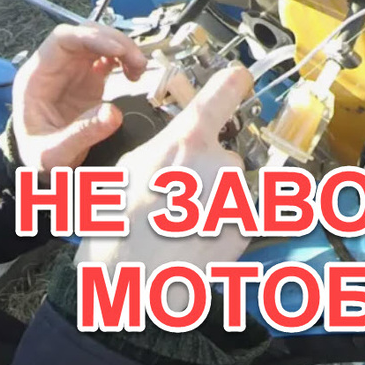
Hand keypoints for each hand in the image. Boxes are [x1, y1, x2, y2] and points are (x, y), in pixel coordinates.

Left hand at [11, 23, 147, 174]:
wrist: (40, 164)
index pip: (63, 40)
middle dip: (115, 41)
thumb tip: (113, 113)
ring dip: (123, 48)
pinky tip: (133, 73)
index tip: (119, 50)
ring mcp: (71, 71)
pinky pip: (106, 56)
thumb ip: (82, 134)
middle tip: (139, 62)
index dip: (91, 37)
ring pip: (98, 42)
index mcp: (37, 76)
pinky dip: (123, 59)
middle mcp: (54, 67)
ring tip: (139, 69)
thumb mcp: (55, 153)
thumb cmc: (40, 156)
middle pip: (84, 34)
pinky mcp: (87, 79)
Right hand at [76, 65, 253, 276]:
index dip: (233, 82)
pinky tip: (194, 238)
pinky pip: (237, 214)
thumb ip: (164, 146)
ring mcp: (238, 197)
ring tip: (180, 223)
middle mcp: (222, 163)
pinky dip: (222, 223)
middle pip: (223, 152)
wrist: (131, 284)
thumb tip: (178, 142)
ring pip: (229, 186)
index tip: (239, 79)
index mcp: (189, 140)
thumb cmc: (118, 230)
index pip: (226, 90)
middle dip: (206, 169)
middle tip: (175, 196)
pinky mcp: (246, 229)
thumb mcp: (128, 169)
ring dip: (212, 198)